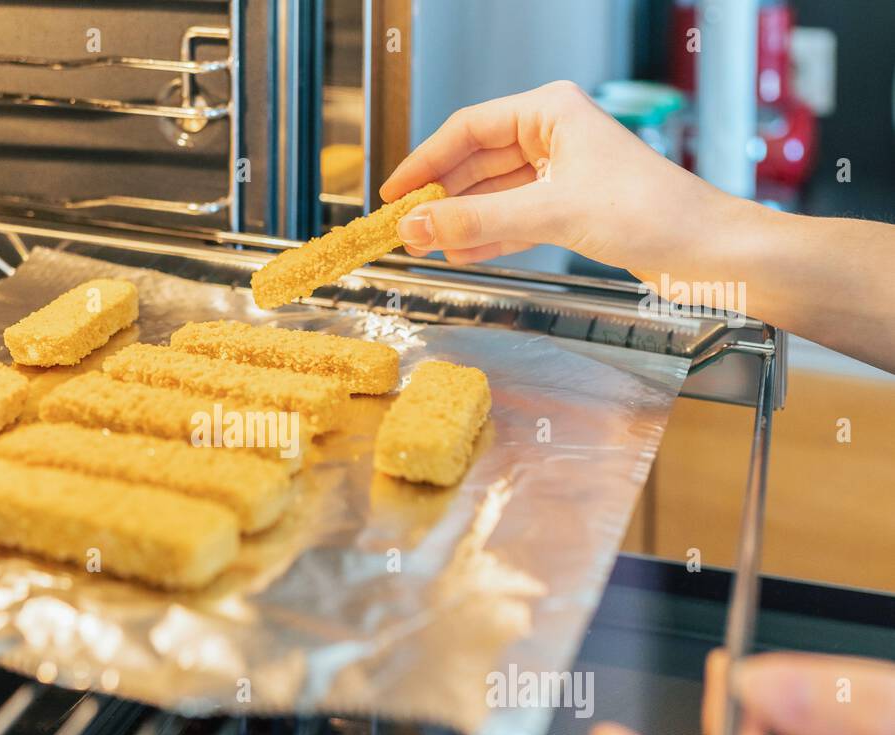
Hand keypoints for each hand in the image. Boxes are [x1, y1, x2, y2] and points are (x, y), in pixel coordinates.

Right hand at [380, 81, 742, 280]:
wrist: (707, 252)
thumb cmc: (653, 212)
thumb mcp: (552, 214)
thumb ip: (477, 222)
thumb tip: (415, 228)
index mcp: (551, 111)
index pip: (467, 129)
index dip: (424, 162)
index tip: (393, 194)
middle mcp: (553, 137)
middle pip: (475, 163)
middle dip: (440, 199)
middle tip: (404, 230)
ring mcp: (560, 175)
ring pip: (490, 196)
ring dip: (459, 223)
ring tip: (425, 248)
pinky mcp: (568, 211)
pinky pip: (510, 221)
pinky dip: (485, 239)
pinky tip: (459, 256)